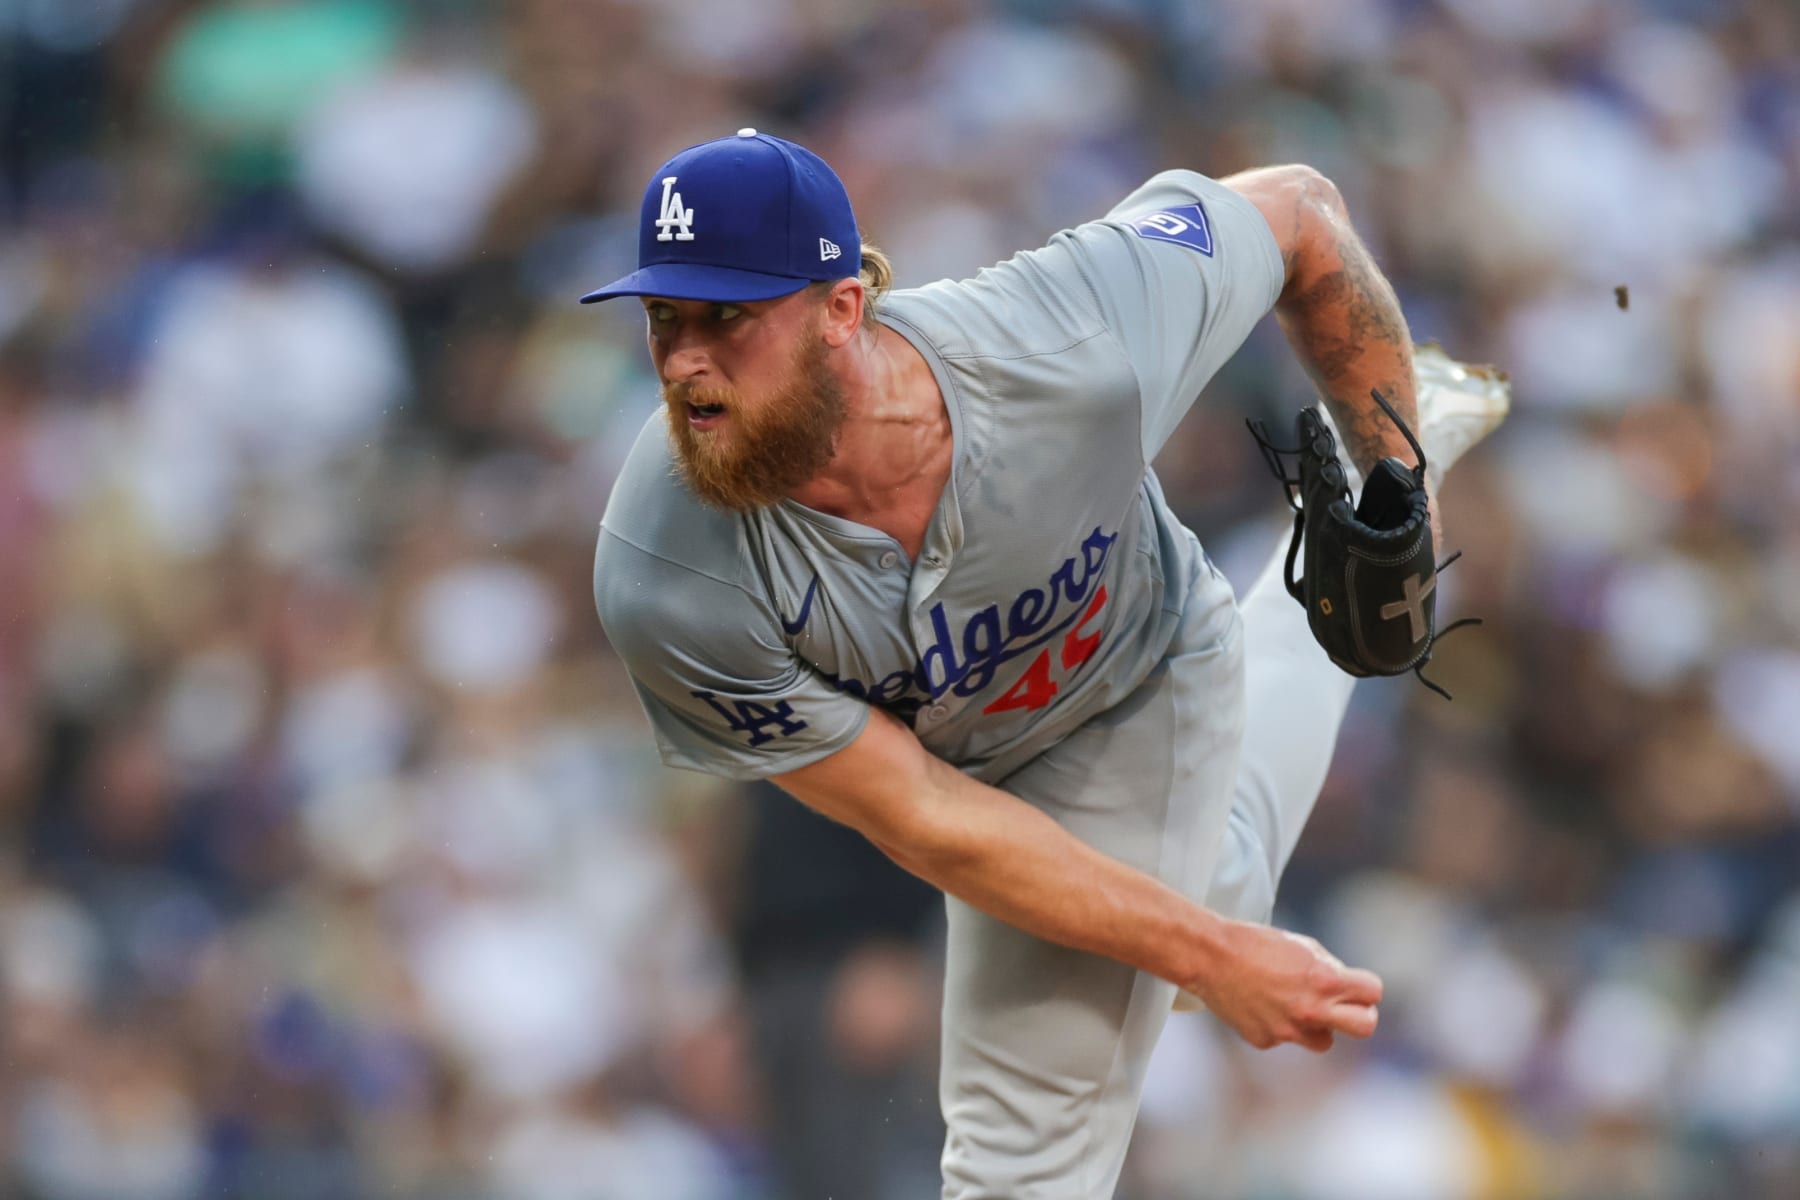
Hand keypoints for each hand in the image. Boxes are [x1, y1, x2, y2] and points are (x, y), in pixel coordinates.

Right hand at [1184, 919, 1382, 1052]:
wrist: (1210, 957)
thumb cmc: (1256, 944)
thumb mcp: (1302, 946)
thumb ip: (1329, 969)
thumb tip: (1344, 986)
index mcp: (1325, 980)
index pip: (1373, 992)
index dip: (1365, 987)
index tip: (1355, 986)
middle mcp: (1311, 1010)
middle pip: (1365, 1026)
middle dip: (1361, 1016)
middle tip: (1345, 1008)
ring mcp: (1288, 1031)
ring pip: (1324, 1041)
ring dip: (1317, 1026)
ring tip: (1293, 1005)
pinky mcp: (1266, 1041)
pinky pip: (1286, 1039)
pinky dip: (1279, 1025)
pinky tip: (1261, 1005)